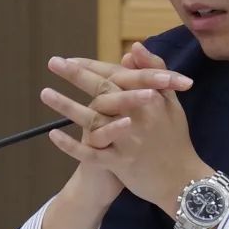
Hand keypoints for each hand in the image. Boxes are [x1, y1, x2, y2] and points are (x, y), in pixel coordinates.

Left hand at [51, 45, 211, 215]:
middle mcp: (137, 117)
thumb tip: (133, 48)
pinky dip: (71, 145)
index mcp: (149, 99)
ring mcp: (127, 141)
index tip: (71, 58)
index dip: (93, 66)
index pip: (117, 75)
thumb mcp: (171, 103)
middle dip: (76, 75)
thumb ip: (154, 74)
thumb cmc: (176, 139)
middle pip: (103, 90)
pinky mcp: (121, 163)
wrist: (184, 181)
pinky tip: (53, 134)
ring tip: (45, 92)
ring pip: (92, 120)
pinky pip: (91, 153)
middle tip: (53, 62)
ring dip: (66, 106)